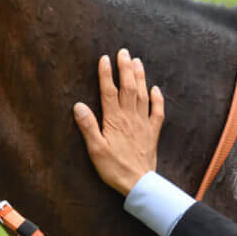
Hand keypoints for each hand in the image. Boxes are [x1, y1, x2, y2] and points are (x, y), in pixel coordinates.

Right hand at [72, 48, 164, 195]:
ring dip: (140, 77)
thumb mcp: (95, 149)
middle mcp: (130, 117)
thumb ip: (88, 126)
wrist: (138, 182)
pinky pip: (157, 111)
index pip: (109, 91)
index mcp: (114, 120)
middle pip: (128, 87)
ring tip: (137, 62)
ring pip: (142, 95)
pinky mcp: (152, 132)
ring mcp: (143, 123)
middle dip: (125, 68)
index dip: (106, 74)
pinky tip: (155, 89)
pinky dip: (157, 98)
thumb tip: (78, 105)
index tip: (104, 59)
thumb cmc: (114, 167)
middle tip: (123, 52)